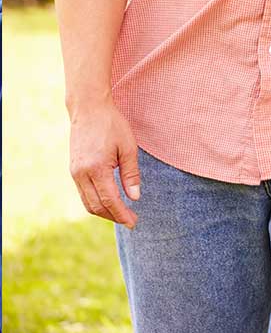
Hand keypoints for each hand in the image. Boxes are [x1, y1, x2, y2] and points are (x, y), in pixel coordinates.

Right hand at [68, 100, 140, 227]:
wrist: (88, 110)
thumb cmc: (112, 125)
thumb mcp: (128, 147)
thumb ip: (131, 173)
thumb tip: (134, 197)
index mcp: (97, 169)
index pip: (110, 200)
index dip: (122, 214)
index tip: (134, 222)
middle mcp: (81, 174)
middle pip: (96, 206)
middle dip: (114, 216)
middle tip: (131, 221)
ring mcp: (74, 173)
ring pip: (87, 202)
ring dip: (104, 212)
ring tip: (121, 214)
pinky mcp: (73, 170)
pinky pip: (83, 193)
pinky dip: (95, 202)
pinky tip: (108, 202)